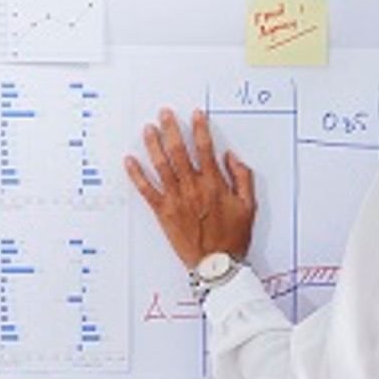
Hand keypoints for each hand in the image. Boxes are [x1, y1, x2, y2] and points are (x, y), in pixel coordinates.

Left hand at [124, 109, 255, 268]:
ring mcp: (176, 200)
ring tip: (148, 129)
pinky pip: (146, 190)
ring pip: (161, 166)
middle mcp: (193, 188)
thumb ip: (242, 177)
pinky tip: (130, 161)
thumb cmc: (233, 237)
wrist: (216, 265)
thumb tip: (230, 156)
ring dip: (153, 145)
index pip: (205, 149)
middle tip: (165, 114)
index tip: (195, 114)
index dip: (200, 128)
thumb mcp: (248, 205)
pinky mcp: (163, 212)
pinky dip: (137, 175)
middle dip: (171, 129)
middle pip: (179, 152)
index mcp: (214, 184)